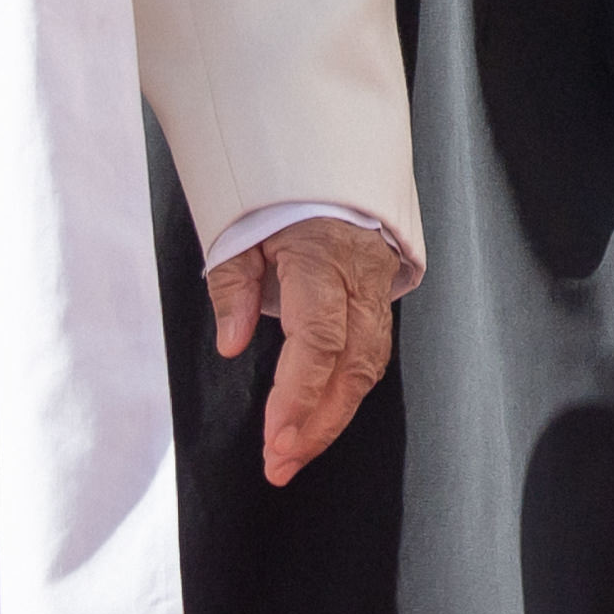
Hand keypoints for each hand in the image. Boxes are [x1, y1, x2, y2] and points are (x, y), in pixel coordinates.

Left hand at [206, 213, 402, 487]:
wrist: (328, 148)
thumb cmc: (278, 190)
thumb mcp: (239, 225)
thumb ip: (234, 284)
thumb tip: (232, 344)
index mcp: (323, 257)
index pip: (319, 340)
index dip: (299, 395)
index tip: (274, 439)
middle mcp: (360, 276)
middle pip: (352, 365)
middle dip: (317, 424)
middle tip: (279, 465)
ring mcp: (378, 285)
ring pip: (368, 366)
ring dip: (332, 417)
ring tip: (294, 454)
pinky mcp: (380, 293)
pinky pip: (371, 351)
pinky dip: (346, 390)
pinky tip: (319, 417)